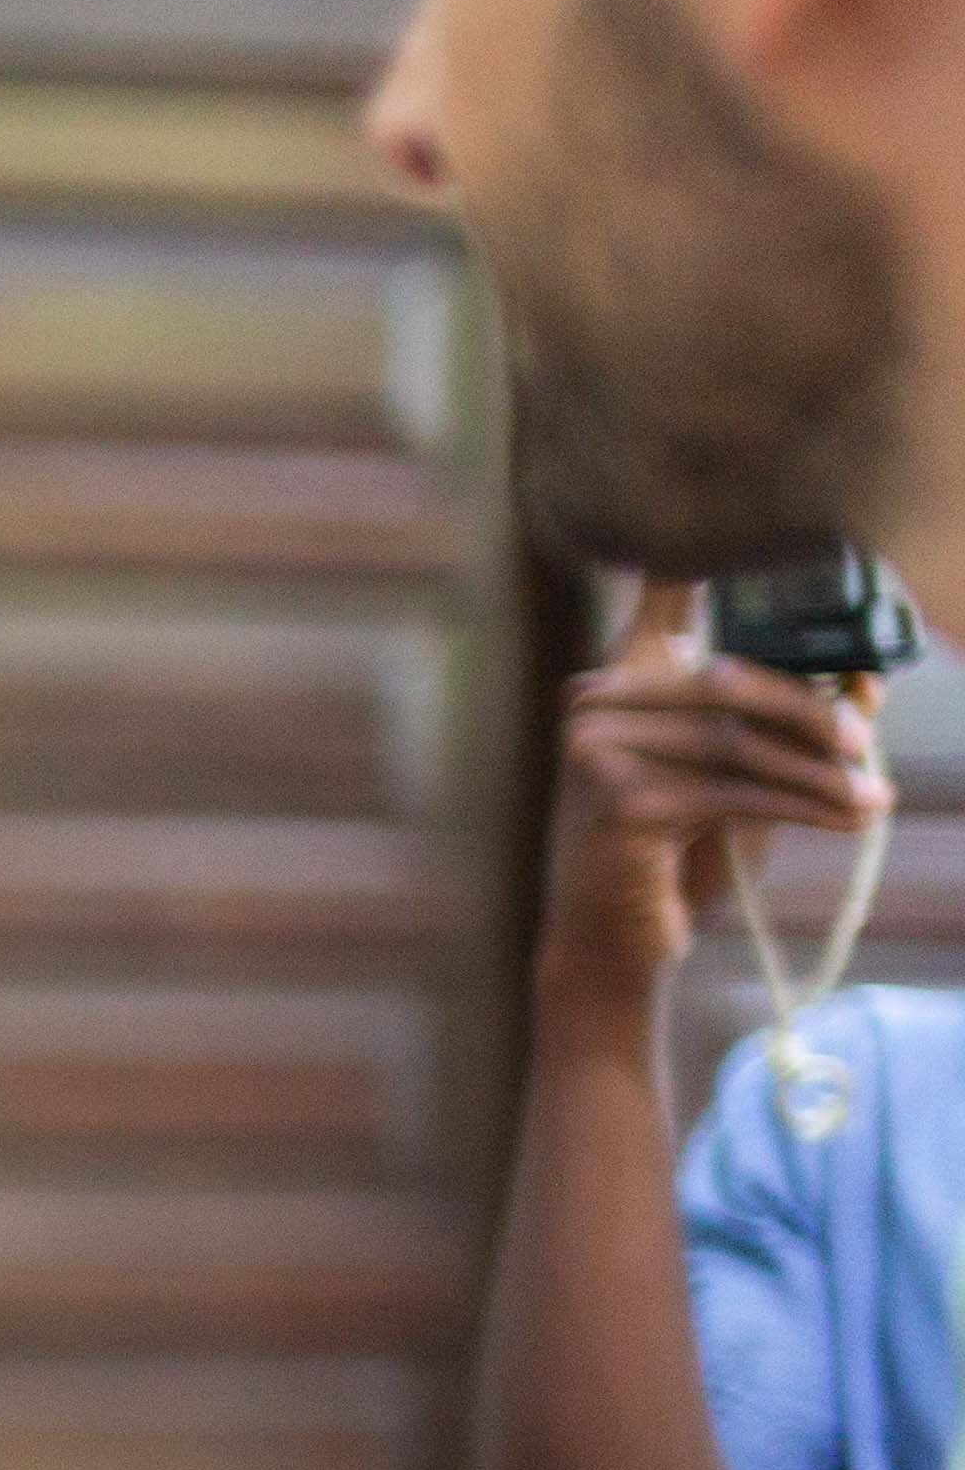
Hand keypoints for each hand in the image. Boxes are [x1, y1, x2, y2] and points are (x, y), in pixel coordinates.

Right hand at [542, 584, 890, 1008]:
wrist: (614, 940)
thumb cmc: (678, 851)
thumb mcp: (739, 775)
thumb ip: (785, 726)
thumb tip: (867, 687)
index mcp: (621, 679)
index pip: (665, 597)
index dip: (700, 557)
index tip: (749, 529)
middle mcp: (595, 704)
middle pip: (727, 680)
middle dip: (810, 711)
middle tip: (866, 740)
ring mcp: (596, 752)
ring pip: (736, 742)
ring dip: (818, 772)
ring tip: (874, 796)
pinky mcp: (618, 803)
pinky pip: (732, 791)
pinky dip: (801, 806)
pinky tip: (849, 818)